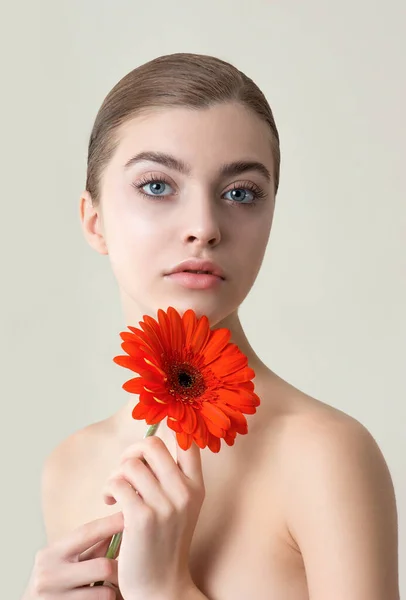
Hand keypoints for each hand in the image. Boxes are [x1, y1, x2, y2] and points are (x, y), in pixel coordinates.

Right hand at [23, 512, 123, 598]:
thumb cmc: (53, 579)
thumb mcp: (64, 559)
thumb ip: (90, 546)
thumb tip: (120, 524)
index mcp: (51, 553)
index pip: (87, 533)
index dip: (111, 523)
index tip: (131, 515)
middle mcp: (49, 574)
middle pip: (102, 566)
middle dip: (118, 567)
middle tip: (128, 566)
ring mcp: (55, 598)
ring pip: (105, 592)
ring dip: (112, 588)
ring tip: (111, 585)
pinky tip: (100, 597)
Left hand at [103, 435, 204, 599]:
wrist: (161, 587)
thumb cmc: (165, 543)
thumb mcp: (181, 507)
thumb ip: (172, 477)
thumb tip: (147, 443)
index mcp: (196, 487)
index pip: (187, 442)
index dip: (168, 432)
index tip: (149, 446)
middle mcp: (184, 492)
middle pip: (152, 445)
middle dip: (130, 452)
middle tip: (124, 470)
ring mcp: (164, 505)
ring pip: (130, 464)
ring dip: (116, 475)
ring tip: (115, 492)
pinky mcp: (141, 518)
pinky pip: (117, 484)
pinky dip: (108, 490)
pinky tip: (110, 503)